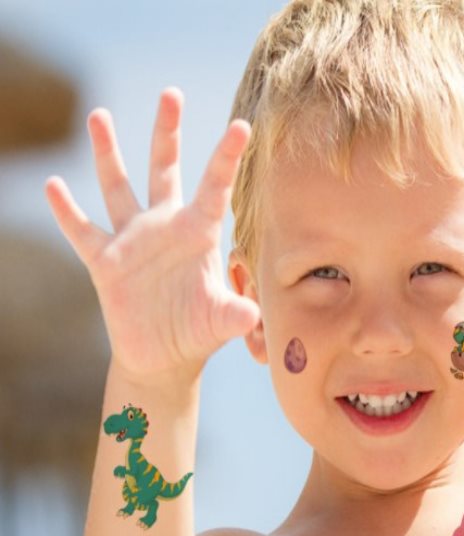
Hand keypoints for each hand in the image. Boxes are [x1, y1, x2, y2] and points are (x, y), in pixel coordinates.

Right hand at [44, 88, 259, 383]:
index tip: (242, 126)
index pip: (214, 188)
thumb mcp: (219, 322)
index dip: (226, 158)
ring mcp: (133, 240)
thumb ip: (234, 314)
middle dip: (167, 133)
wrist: (164, 357)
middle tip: (171, 94)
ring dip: (109, 154)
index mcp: (198, 234)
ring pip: (119, 187)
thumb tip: (252, 315)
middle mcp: (165, 227)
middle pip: (164, 169)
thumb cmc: (198, 333)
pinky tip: (54, 185)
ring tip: (100, 115)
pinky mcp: (105, 261)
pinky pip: (82, 231)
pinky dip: (66, 211)